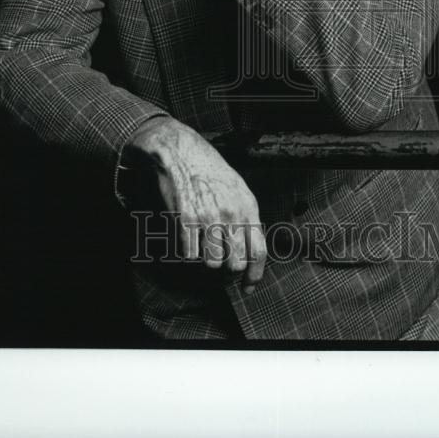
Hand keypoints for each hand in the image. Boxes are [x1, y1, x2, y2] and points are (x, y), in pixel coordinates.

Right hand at [126, 117, 266, 292]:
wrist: (179, 150)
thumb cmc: (208, 169)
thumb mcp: (237, 187)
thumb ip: (246, 216)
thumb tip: (251, 249)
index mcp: (248, 205)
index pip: (258, 251)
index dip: (254, 276)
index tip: (247, 288)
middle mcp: (230, 212)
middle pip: (235, 263)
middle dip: (226, 272)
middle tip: (217, 267)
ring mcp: (207, 216)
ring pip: (211, 264)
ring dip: (205, 263)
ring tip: (200, 250)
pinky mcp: (184, 219)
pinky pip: (188, 255)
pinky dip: (185, 255)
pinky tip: (185, 243)